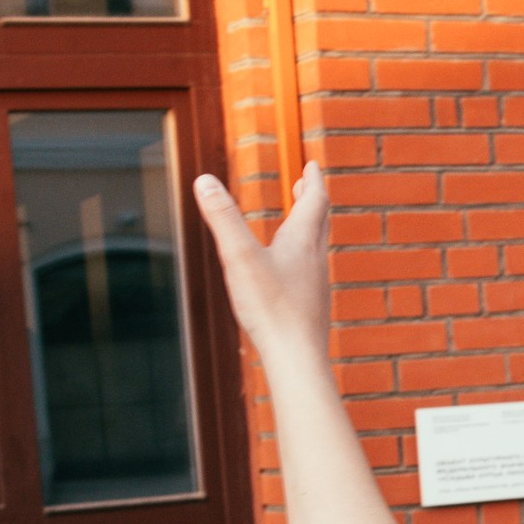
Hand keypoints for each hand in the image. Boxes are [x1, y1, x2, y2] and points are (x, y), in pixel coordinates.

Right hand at [194, 163, 332, 369]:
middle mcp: (315, 260)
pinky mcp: (311, 307)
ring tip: (298, 224)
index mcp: (302, 241)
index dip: (313, 180)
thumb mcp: (239, 257)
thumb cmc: (271, 308)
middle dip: (311, 200)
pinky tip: (290, 274)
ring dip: (309, 228)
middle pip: (319, 221)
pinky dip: (302, 259)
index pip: (315, 200)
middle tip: (305, 185)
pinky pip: (310, 274)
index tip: (310, 165)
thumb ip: (222, 219)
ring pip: (316, 248)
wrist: (297, 358)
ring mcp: (316, 285)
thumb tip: (204, 180)